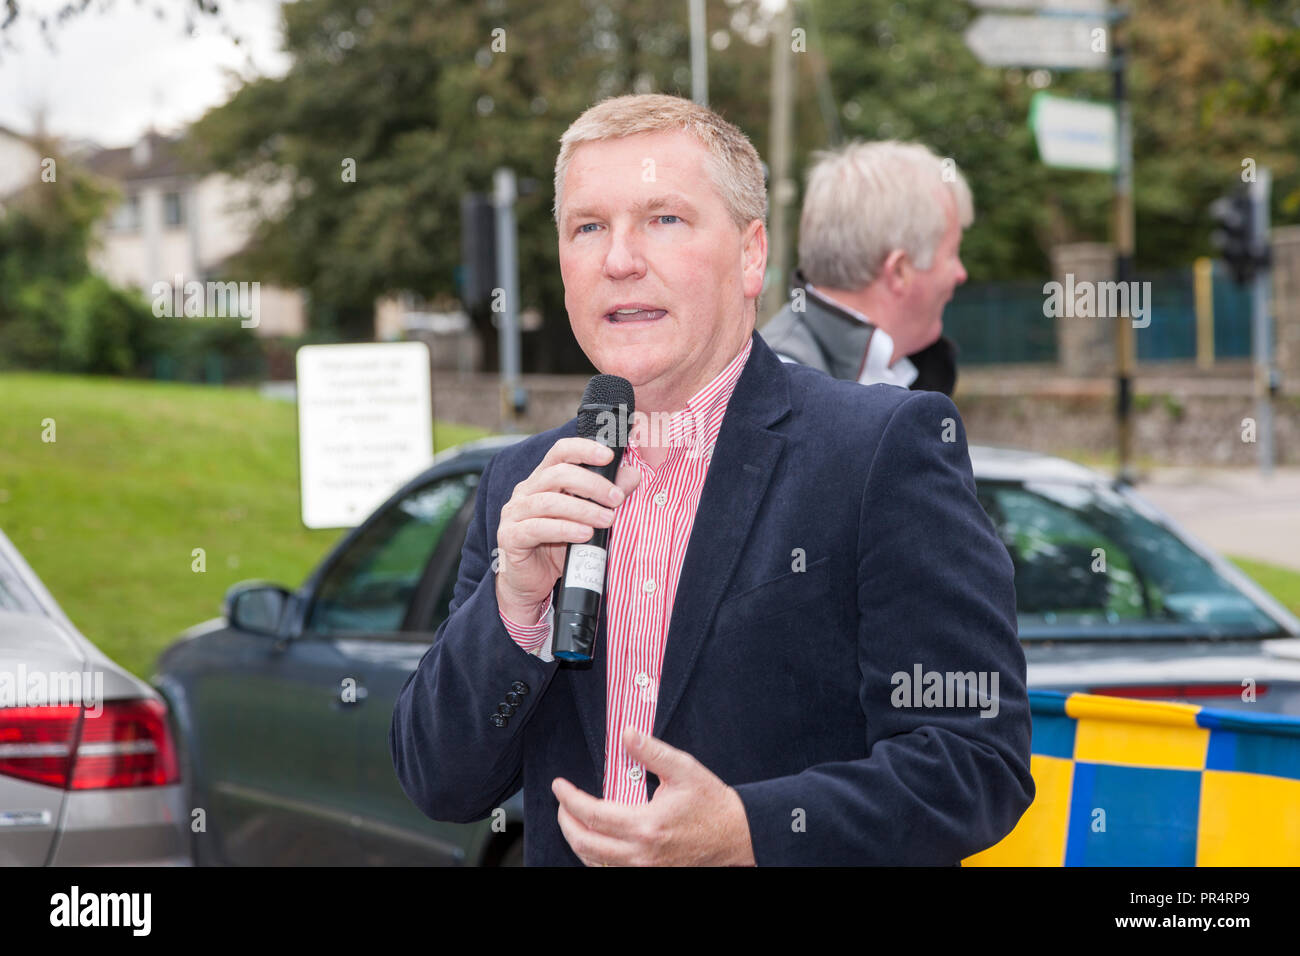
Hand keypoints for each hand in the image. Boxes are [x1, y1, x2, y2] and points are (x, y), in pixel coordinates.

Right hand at [495, 437, 640, 622]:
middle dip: (592, 484)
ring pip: (548, 502)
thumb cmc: (558, 547)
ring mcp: (515, 513)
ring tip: (607, 520)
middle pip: (557, 474)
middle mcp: (526, 491)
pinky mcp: (510, 537)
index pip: (560, 452)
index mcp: (543, 479)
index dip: (584, 449)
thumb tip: (633, 475)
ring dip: (583, 509)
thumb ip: (607, 496)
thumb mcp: (587, 520)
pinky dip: (564, 529)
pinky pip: (537, 528)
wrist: (530, 583)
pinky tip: (585, 534)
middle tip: (616, 499)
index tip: (609, 456)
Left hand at [552, 726, 755, 866]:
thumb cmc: (713, 806)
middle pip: (584, 843)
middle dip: (565, 821)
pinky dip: (595, 857)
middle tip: (562, 802)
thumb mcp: (684, 770)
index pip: (591, 814)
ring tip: (573, 820)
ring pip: (594, 862)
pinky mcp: (650, 874)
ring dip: (577, 841)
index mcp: (646, 825)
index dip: (569, 798)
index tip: (560, 786)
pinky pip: (610, 871)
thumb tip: (627, 734)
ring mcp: (644, 869)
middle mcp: (641, 853)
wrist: (738, 837)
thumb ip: (651, 752)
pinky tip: (596, 842)